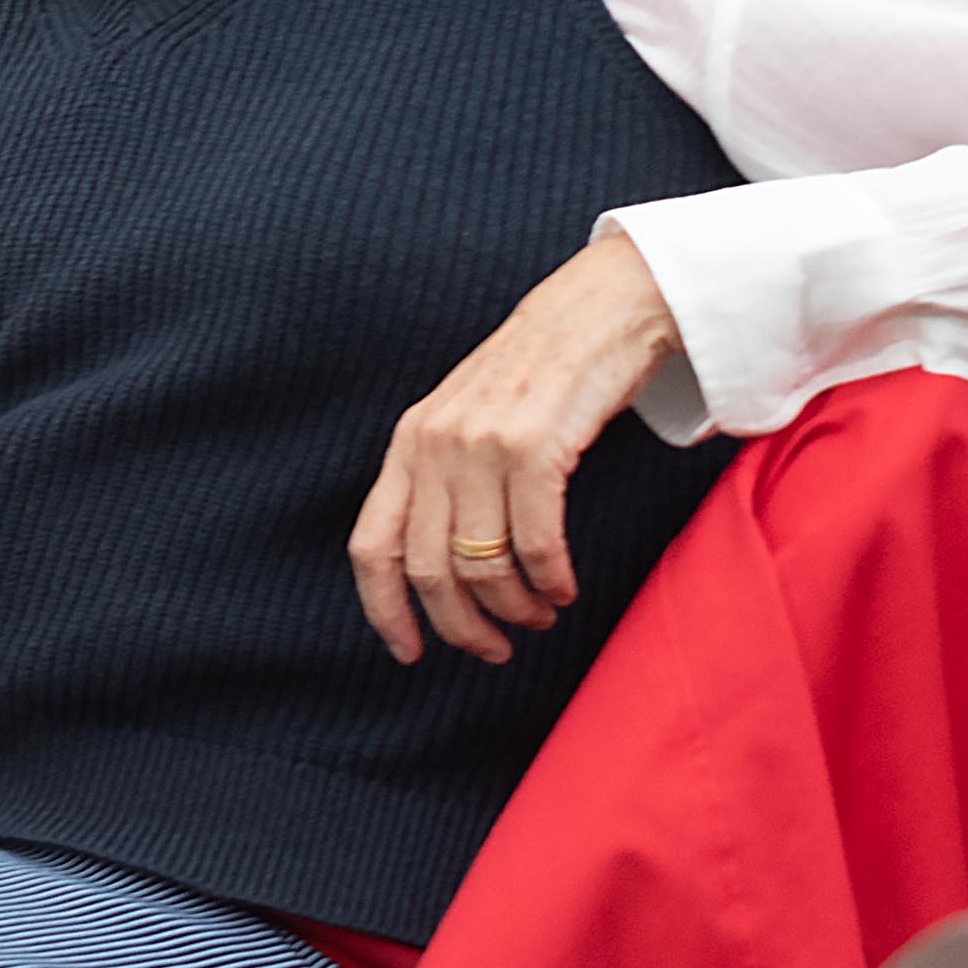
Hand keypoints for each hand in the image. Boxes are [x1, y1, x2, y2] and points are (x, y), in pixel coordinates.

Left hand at [349, 232, 683, 667]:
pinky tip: (564, 590)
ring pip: (483, 565)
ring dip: (515, 607)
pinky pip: (535, 542)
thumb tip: (440, 571)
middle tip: (497, 649)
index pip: (372, 546)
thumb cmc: (536, 377)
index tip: (408, 655)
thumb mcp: (465, 422)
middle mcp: (433, 445)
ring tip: (541, 616)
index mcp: (407, 445)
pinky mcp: (536, 445)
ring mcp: (481, 444)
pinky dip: (550, 581)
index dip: (383, 610)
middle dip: (463, 626)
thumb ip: (443, 480)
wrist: (596, 312)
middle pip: (429, 571)